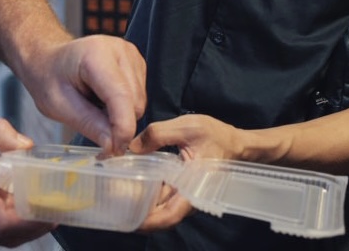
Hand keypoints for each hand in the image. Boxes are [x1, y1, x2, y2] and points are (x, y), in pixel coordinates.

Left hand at [23, 35, 146, 154]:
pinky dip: (124, 107)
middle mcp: (120, 50)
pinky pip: (139, 96)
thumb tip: (114, 147)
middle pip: (134, 102)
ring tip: (95, 108)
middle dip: (119, 124)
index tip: (114, 151)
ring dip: (122, 116)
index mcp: (97, 54)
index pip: (121, 96)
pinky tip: (104, 100)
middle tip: (94, 128)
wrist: (49, 60)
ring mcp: (131, 54)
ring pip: (140, 102)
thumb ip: (89, 124)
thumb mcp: (59, 106)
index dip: (122, 128)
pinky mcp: (137, 62)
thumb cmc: (49, 79)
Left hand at [125, 113, 246, 231]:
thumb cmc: (216, 136)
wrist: (235, 143)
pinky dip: (148, 195)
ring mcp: (185, 197)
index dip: (147, 222)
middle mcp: (188, 199)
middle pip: (160, 216)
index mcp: (193, 188)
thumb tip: (131, 147)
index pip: (169, 216)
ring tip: (117, 194)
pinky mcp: (183, 191)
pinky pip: (164, 199)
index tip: (126, 218)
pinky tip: (133, 183)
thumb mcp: (188, 127)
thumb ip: (158, 134)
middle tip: (112, 204)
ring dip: (141, 205)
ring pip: (160, 208)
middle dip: (136, 214)